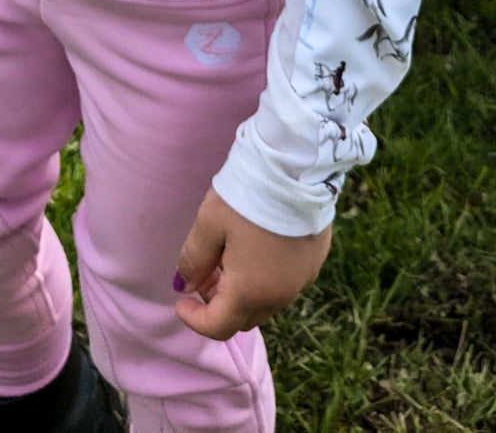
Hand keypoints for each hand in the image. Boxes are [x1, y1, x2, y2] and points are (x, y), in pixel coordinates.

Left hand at [173, 188, 331, 339]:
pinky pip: (285, 284)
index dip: (194, 319)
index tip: (181, 301)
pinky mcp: (315, 261)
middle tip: (204, 272)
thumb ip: (193, 260)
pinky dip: (265, 278)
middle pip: (244, 317)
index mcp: (250, 293)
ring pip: (266, 302)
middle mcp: (280, 296)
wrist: (295, 168)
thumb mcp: (209, 224)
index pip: (218, 327)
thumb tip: (185, 285)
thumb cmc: (246, 197)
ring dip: (243, 292)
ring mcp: (302, 280)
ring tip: (228, 256)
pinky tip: (256, 247)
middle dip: (219, 303)